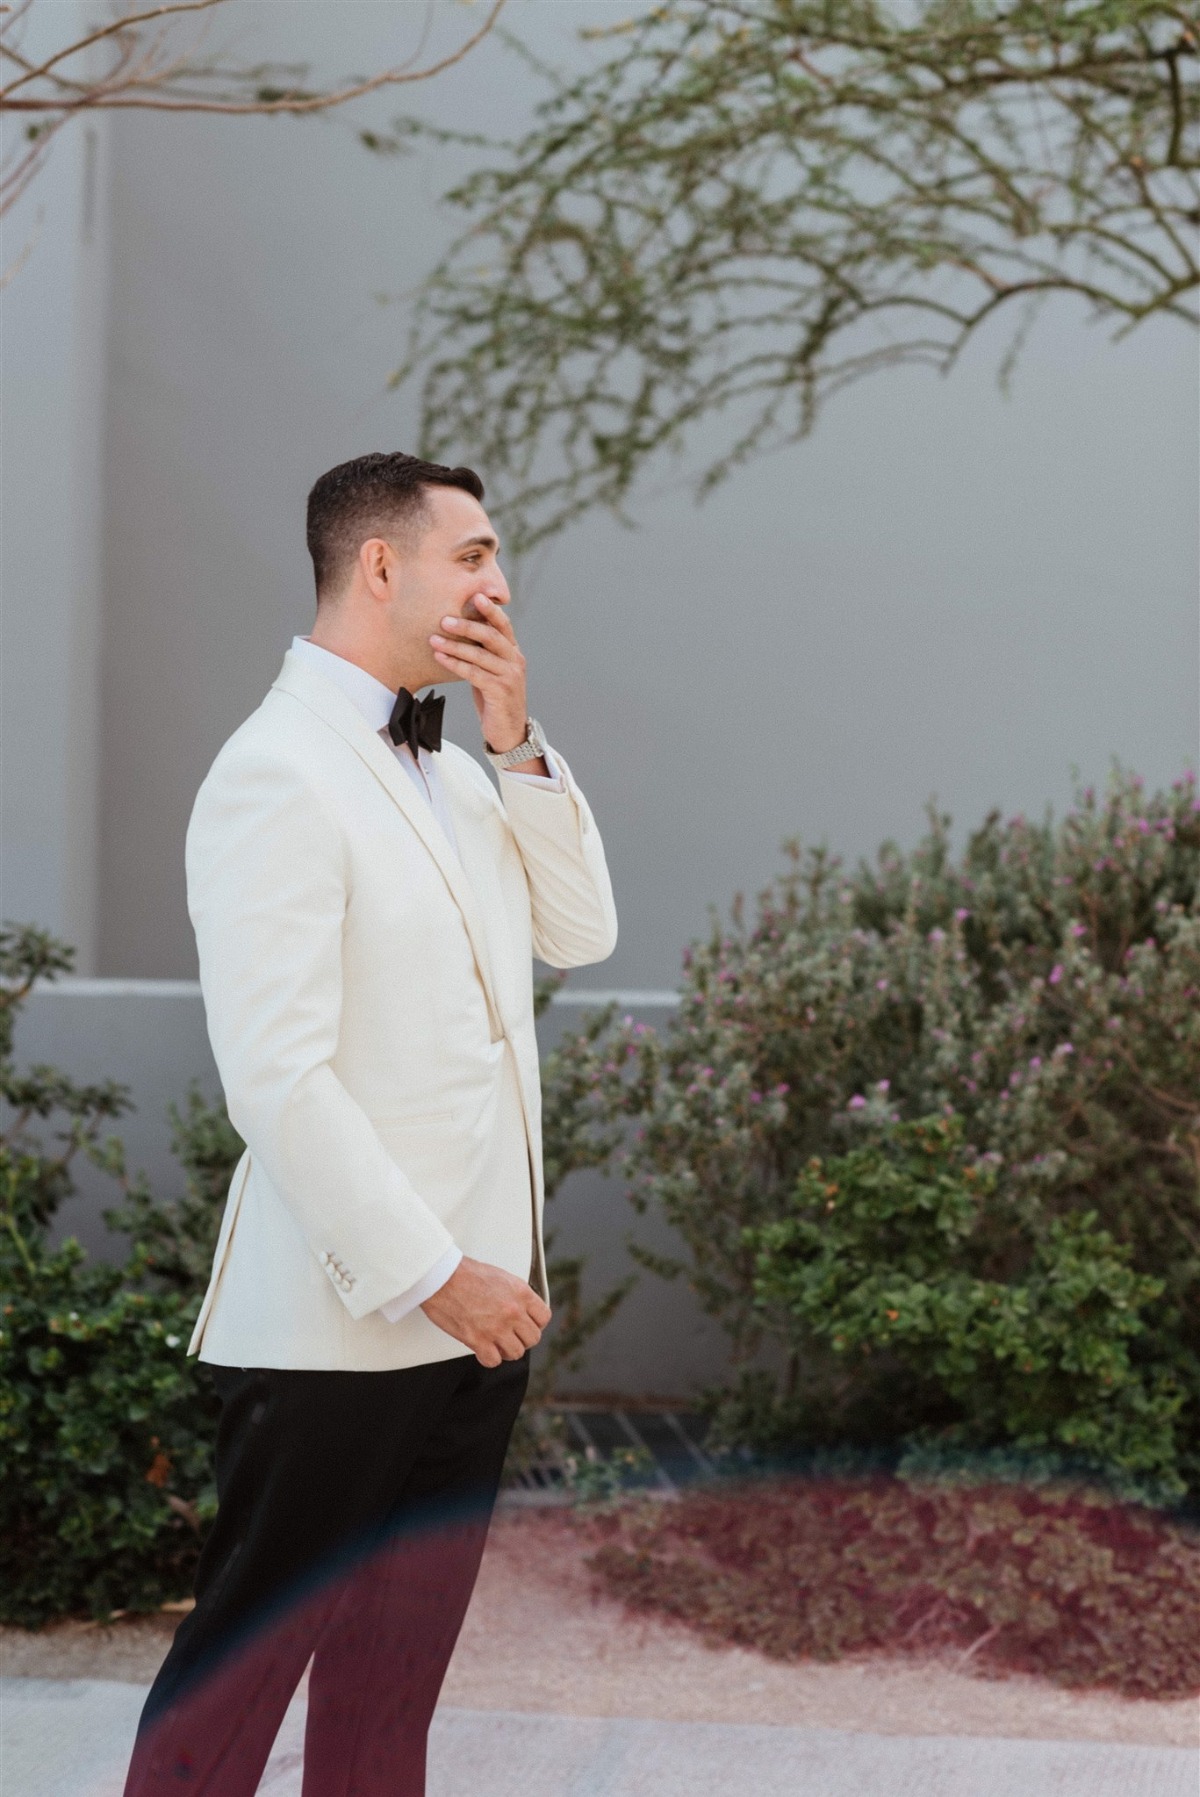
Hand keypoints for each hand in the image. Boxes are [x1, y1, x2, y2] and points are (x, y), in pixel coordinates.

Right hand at [420, 1255, 550, 1366]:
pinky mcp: (478, 1340)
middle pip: (533, 1338)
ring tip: (497, 1343)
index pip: (544, 1318)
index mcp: (520, 1293)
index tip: (528, 1325)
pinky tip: (483, 1349)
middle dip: (522, 1338)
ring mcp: (496, 1328)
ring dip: (506, 1350)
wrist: (441, 1276)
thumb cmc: (465, 1273)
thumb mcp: (501, 1277)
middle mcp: (512, 1312)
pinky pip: (494, 1361)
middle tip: (511, 1335)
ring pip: (516, 1353)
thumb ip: (515, 1295)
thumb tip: (521, 1309)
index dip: (536, 1323)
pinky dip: (489, 1357)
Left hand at [429, 593, 531, 755]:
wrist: (509, 732)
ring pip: (480, 654)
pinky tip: (440, 657)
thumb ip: (483, 653)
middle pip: (491, 636)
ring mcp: (509, 676)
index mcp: (514, 652)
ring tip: (434, 638)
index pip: (503, 625)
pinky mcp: (500, 692)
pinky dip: (455, 664)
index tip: (476, 595)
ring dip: (455, 645)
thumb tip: (463, 630)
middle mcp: (515, 661)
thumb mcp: (492, 671)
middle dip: (467, 625)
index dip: (490, 610)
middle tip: (445, 619)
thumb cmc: (496, 699)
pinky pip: (474, 673)